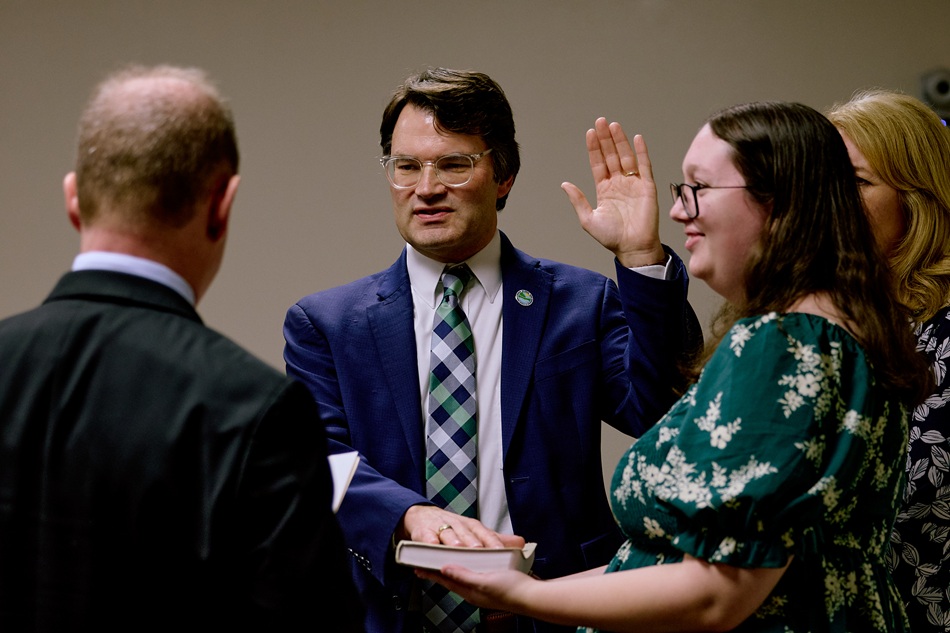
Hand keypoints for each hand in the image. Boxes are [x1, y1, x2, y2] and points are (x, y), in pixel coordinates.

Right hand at [397, 505, 525, 548]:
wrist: (422, 516)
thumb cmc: (452, 527)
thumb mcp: (474, 532)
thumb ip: (495, 539)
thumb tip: (520, 542)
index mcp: (471, 527)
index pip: (484, 534)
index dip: (492, 543)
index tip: (501, 552)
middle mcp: (458, 525)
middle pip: (467, 534)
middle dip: (473, 543)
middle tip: (480, 551)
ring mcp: (440, 528)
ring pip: (448, 534)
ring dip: (453, 541)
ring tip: (458, 549)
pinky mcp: (424, 532)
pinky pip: (426, 537)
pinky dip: (429, 541)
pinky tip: (432, 545)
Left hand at [415, 565, 536, 612]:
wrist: (533, 597)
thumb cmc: (510, 590)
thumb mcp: (483, 581)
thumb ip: (463, 575)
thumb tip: (443, 569)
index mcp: (469, 591)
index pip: (445, 580)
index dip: (431, 573)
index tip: (417, 566)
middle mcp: (474, 591)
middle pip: (451, 579)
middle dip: (438, 570)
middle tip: (425, 562)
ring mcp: (484, 588)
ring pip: (462, 576)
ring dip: (452, 568)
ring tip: (443, 561)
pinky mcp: (493, 583)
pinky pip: (474, 574)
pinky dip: (467, 567)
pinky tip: (470, 563)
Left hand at [561, 118, 664, 267]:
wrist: (633, 248)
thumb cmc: (611, 237)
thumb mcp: (588, 219)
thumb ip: (578, 200)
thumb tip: (565, 184)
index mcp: (604, 190)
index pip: (598, 164)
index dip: (594, 148)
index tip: (590, 132)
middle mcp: (618, 184)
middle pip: (611, 156)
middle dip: (606, 139)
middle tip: (601, 121)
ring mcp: (633, 184)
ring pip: (626, 157)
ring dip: (620, 141)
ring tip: (614, 125)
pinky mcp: (647, 187)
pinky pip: (644, 166)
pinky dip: (641, 152)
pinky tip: (636, 138)